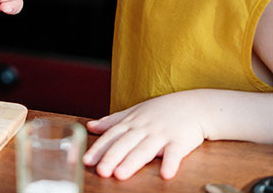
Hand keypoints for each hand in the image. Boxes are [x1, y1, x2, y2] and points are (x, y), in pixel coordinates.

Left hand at [83, 91, 207, 179]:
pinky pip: (175, 153)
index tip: (86, 160)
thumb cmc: (162, 110)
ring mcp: (162, 134)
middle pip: (125, 144)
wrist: (195, 105)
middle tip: (100, 171)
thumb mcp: (135, 111)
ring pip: (145, 149)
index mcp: (132, 122)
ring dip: (132, 162)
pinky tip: (165, 174)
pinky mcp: (181, 141)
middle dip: (111, 157)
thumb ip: (112, 121)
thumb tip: (90, 126)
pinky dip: (170, 163)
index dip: (98, 148)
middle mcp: (144, 128)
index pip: (111, 136)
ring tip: (120, 175)